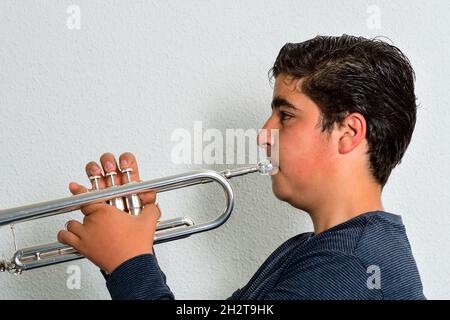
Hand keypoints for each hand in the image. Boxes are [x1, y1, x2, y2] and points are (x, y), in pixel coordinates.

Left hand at [57, 152, 159, 273]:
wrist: (132, 265)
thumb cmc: (137, 246)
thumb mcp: (149, 221)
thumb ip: (151, 208)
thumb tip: (152, 205)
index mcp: (106, 211)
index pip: (88, 197)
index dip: (81, 191)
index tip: (76, 187)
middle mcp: (93, 221)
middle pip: (84, 211)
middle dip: (91, 214)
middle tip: (100, 219)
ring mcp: (86, 234)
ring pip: (71, 224)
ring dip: (76, 224)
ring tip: (84, 227)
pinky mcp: (82, 247)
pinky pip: (65, 237)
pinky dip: (65, 235)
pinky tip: (70, 235)